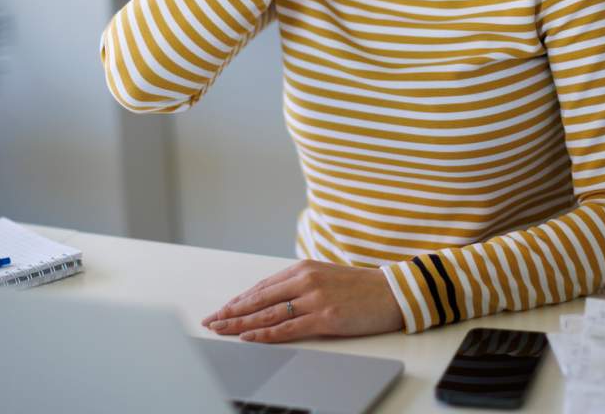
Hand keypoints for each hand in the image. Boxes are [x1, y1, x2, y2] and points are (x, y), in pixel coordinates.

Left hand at [200, 259, 404, 342]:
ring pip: (268, 313)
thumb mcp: (326, 276)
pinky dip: (264, 333)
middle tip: (211, 321)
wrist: (392, 293)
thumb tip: (274, 299)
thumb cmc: (361, 287)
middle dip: (232, 311)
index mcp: (304, 268)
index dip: (239, 299)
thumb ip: (301, 285)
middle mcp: (305, 280)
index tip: (222, 309)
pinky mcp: (325, 317)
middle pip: (259, 298)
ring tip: (221, 329)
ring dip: (240, 322)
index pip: (262, 286)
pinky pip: (287, 327)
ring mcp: (314, 298)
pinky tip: (249, 336)